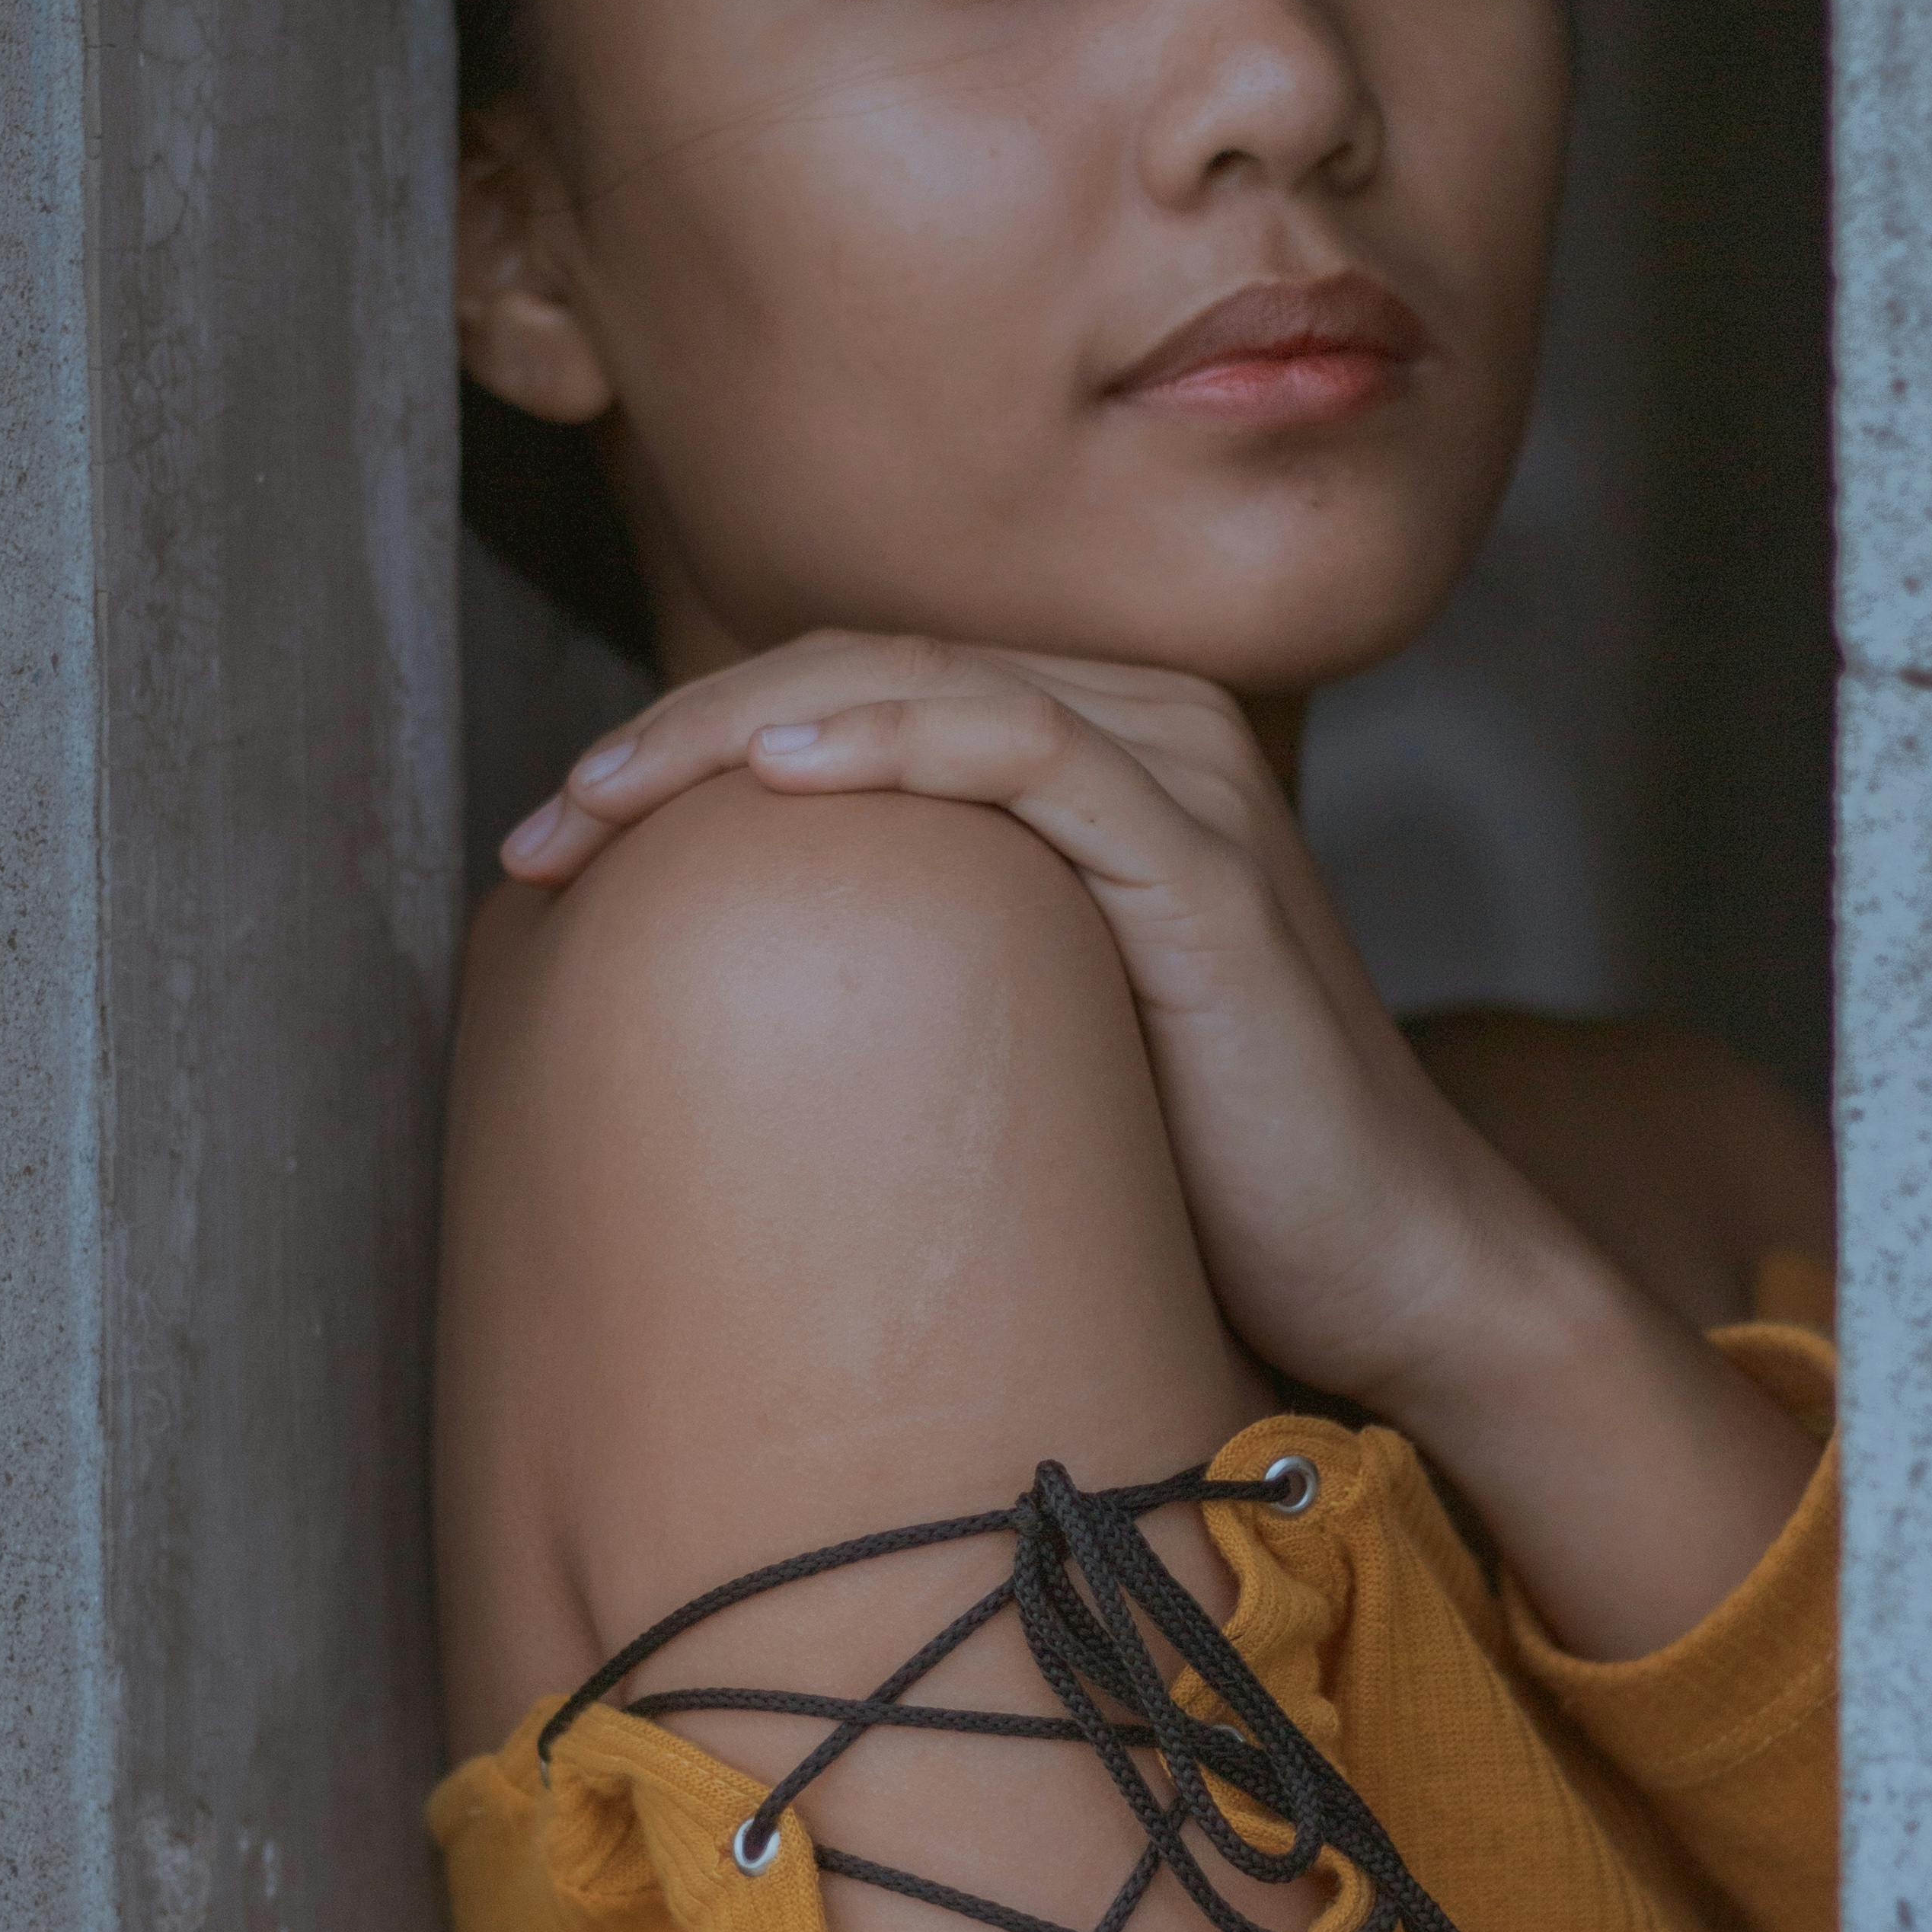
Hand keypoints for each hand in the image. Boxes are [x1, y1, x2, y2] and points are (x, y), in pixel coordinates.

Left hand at [500, 634, 1819, 1656]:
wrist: (1391, 1266)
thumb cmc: (1204, 1175)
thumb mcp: (1029, 1036)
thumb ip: (925, 958)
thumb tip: (726, 987)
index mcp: (1098, 752)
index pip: (852, 690)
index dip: (683, 740)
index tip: (548, 844)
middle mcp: (1146, 734)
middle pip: (862, 665)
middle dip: (676, 732)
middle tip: (540, 827)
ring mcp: (1186, 788)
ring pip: (926, 684)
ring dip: (739, 725)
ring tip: (605, 794)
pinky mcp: (1206, 869)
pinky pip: (1031, 754)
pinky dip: (894, 744)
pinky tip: (778, 773)